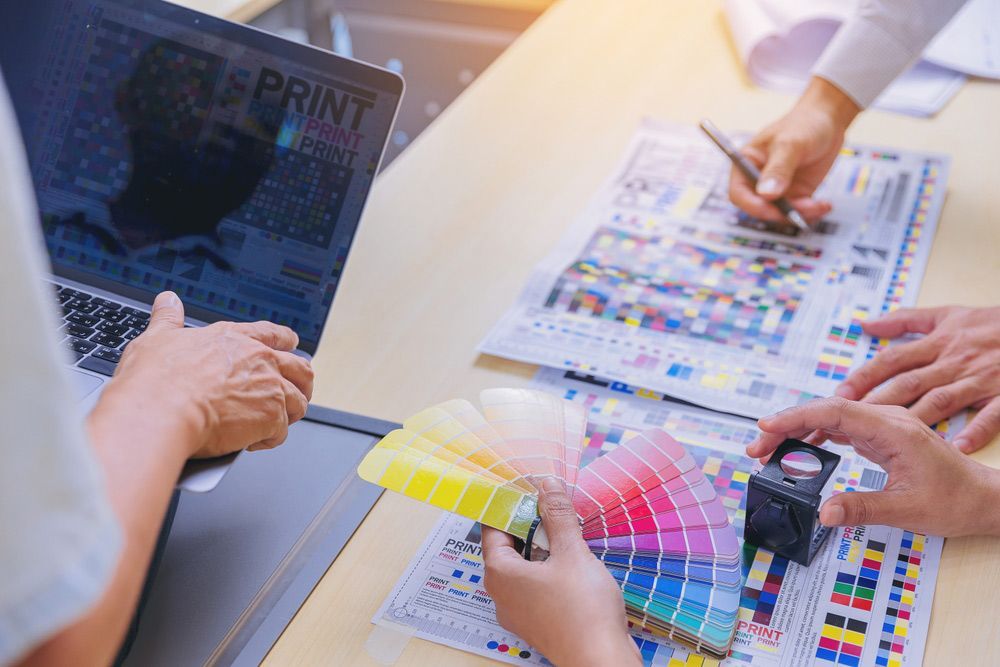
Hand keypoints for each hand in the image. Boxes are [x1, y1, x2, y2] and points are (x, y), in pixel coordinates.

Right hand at [100, 291, 313, 457]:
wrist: (162, 410)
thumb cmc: (157, 379)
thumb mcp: (158, 338)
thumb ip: (168, 318)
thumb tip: (168, 300)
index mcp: (234, 339)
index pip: (271, 334)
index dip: (285, 340)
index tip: (292, 344)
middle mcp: (259, 360)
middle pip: (300, 368)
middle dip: (303, 381)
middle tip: (298, 392)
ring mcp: (269, 389)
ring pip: (298, 402)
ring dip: (290, 413)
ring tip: (278, 423)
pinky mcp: (271, 417)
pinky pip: (281, 431)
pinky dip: (270, 439)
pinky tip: (253, 442)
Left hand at [481, 478, 640, 666]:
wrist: (600, 661)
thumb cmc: (583, 609)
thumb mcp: (572, 553)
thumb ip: (558, 516)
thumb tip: (546, 485)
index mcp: (499, 573)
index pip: (493, 529)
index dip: (510, 507)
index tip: (530, 491)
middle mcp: (501, 594)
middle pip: (508, 548)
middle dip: (531, 528)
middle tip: (553, 509)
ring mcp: (518, 612)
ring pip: (523, 569)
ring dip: (543, 550)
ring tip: (567, 535)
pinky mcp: (536, 623)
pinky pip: (535, 588)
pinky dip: (549, 572)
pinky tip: (573, 565)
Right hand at [729, 77, 859, 223]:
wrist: (828, 120)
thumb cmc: (804, 124)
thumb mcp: (790, 143)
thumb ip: (778, 169)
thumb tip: (766, 194)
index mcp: (747, 164)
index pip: (738, 193)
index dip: (751, 205)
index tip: (771, 209)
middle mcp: (758, 180)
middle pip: (759, 208)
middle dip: (780, 213)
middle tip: (802, 209)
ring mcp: (777, 188)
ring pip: (780, 214)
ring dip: (799, 215)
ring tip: (819, 206)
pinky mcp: (795, 193)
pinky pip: (797, 212)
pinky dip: (810, 213)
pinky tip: (824, 205)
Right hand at [747, 398, 999, 536]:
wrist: (984, 500)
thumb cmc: (955, 501)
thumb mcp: (906, 509)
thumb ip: (861, 508)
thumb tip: (823, 512)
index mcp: (893, 428)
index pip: (833, 411)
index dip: (795, 416)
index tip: (766, 427)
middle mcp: (887, 419)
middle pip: (825, 411)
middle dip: (786, 426)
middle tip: (756, 448)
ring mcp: (884, 426)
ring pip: (830, 418)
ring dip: (798, 430)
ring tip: (770, 450)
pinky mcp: (882, 436)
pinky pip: (842, 427)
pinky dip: (816, 435)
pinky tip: (801, 448)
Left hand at [836, 306, 999, 453]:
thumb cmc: (993, 323)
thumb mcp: (947, 314)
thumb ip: (905, 320)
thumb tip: (867, 324)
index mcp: (938, 343)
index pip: (893, 360)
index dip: (865, 376)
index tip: (840, 393)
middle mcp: (954, 362)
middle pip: (909, 383)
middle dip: (876, 402)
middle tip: (848, 421)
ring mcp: (980, 380)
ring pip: (941, 401)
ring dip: (913, 418)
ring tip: (886, 440)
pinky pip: (991, 416)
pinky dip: (975, 431)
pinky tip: (955, 447)